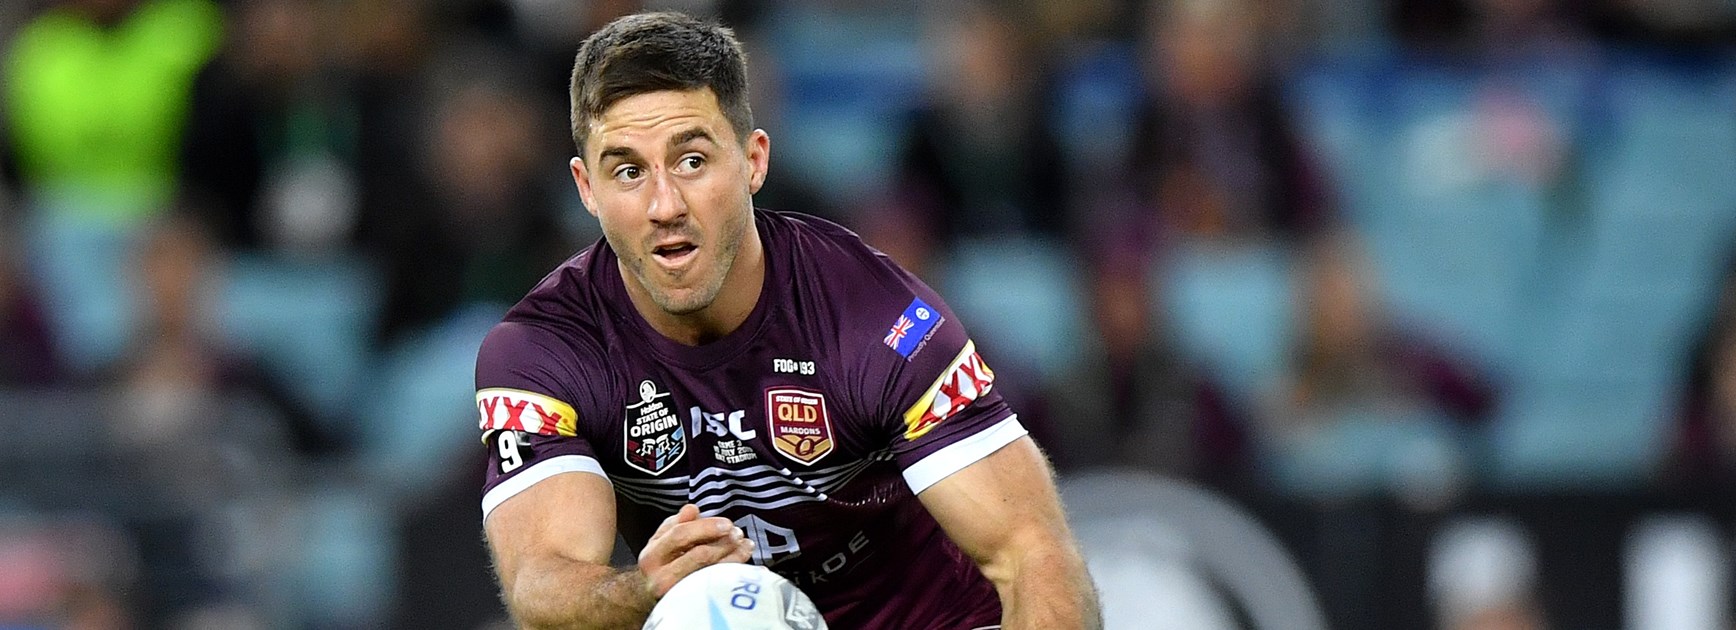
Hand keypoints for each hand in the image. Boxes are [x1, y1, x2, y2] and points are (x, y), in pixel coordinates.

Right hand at [637, 504, 754, 597]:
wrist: (647, 602)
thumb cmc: (660, 567)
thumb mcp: (661, 543)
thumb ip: (676, 524)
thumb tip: (692, 509)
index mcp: (652, 556)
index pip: (680, 535)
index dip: (706, 527)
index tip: (727, 523)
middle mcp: (661, 578)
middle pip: (699, 555)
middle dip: (724, 542)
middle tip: (738, 534)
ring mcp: (677, 596)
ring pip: (712, 573)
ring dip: (734, 557)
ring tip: (745, 546)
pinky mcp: (692, 608)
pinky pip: (718, 588)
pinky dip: (734, 574)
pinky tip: (745, 565)